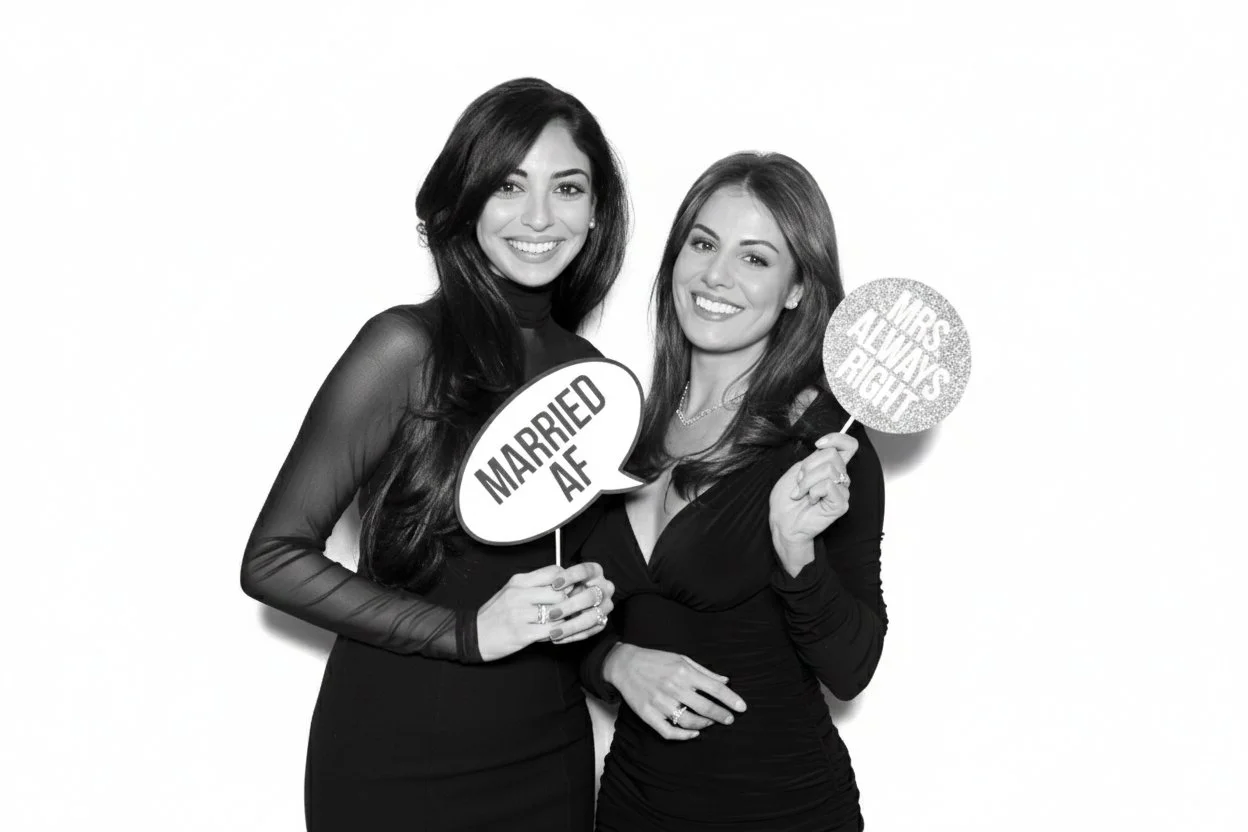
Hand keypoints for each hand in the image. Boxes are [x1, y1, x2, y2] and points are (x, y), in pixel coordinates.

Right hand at [476, 563, 614, 660]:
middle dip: (568, 602)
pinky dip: (557, 633)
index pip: (554, 572)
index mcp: (519, 581)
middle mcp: (519, 594)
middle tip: (570, 609)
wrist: (473, 635)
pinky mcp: (522, 633)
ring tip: (562, 622)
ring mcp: (520, 614)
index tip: (570, 589)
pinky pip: (551, 631)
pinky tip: (554, 634)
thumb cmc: (495, 613)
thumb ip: (534, 585)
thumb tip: (562, 582)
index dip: (567, 581)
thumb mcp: (511, 591)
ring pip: (557, 612)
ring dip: (564, 619)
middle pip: (560, 593)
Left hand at [548, 562, 614, 645]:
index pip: (585, 570)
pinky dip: (573, 636)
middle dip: (570, 606)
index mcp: (595, 571)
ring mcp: (606, 605)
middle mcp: (605, 587)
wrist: (572, 600)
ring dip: (571, 626)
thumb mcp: (560, 580)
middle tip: (551, 614)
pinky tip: (558, 639)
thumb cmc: (564, 587)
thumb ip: (557, 583)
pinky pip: (590, 631)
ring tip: (553, 633)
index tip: (554, 584)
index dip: (570, 577)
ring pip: (592, 617)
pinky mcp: (603, 622)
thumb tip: (548, 589)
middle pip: (591, 596)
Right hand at [603, 643, 746, 740]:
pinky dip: (684, 736)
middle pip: (705, 707)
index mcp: (683, 671)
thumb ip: (704, 672)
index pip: (715, 688)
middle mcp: (673, 687)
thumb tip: (725, 682)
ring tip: (710, 722)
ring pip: (690, 722)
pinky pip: (670, 732)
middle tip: (729, 719)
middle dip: (722, 715)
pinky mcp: (649, 714)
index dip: (731, 699)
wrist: (624, 664)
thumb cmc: (655, 660)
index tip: (742, 707)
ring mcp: (660, 703)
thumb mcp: (681, 658)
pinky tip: (693, 734)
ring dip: (705, 725)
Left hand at [769, 432, 858, 574]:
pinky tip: (810, 501)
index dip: (836, 438)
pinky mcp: (841, 504)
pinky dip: (813, 491)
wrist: (782, 521)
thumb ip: (814, 458)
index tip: (817, 444)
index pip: (849, 445)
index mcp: (831, 467)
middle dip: (808, 466)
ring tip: (801, 493)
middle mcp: (840, 477)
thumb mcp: (797, 470)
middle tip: (799, 482)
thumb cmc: (787, 499)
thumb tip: (824, 447)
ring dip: (807, 481)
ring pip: (829, 469)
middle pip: (832, 454)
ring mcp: (842, 491)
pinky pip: (828, 485)